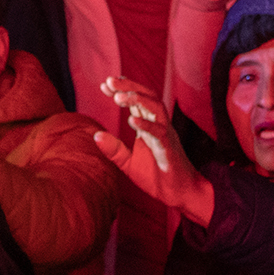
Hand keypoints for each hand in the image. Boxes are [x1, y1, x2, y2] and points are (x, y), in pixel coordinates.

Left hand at [89, 78, 214, 227]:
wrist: (178, 194)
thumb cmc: (156, 176)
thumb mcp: (128, 163)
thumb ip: (113, 149)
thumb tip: (95, 135)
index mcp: (148, 126)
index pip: (136, 102)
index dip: (122, 90)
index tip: (104, 84)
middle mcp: (158, 125)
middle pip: (147, 97)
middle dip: (128, 86)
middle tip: (109, 80)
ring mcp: (165, 134)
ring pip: (156, 107)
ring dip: (137, 99)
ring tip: (118, 96)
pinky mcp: (169, 148)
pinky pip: (160, 132)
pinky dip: (146, 124)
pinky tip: (131, 119)